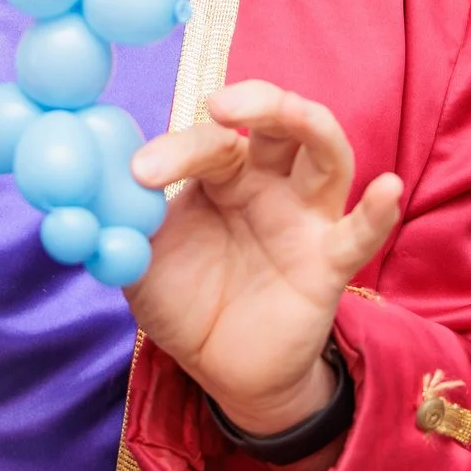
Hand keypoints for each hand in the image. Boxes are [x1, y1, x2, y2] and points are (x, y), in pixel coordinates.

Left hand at [126, 81, 402, 434]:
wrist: (221, 370)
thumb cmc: (184, 300)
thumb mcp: (140, 262)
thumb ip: (119, 226)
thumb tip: (85, 194)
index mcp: (223, 175)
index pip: (209, 142)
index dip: (174, 151)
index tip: (138, 174)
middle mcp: (270, 184)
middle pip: (278, 123)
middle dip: (258, 100)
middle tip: (219, 102)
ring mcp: (305, 220)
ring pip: (328, 154)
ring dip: (312, 124)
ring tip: (291, 112)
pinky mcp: (329, 264)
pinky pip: (359, 235)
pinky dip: (377, 212)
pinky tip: (385, 189)